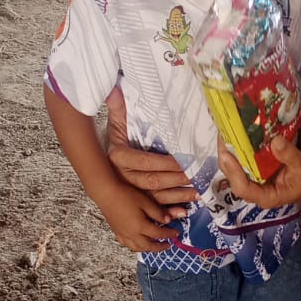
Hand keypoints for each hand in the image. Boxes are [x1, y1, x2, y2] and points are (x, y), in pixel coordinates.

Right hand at [99, 180, 178, 252]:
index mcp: (140, 226)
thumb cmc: (126, 194)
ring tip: (154, 246)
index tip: (176, 233)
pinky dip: (135, 246)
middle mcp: (131, 234)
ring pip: (136, 248)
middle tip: (168, 245)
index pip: (158, 234)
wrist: (106, 192)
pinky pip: (127, 244)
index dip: (169, 234)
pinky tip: (138, 242)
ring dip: (147, 249)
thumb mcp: (145, 202)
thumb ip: (158, 212)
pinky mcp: (116, 231)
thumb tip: (168, 221)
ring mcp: (122, 234)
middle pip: (147, 246)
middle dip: (159, 247)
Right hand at [106, 84, 196, 215]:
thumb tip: (115, 90)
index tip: (184, 160)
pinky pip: (155, 207)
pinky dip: (171, 209)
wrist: (103, 160)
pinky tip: (184, 210)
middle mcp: (123, 176)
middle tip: (197, 174)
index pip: (145, 162)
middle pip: (153, 181)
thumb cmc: (118, 137)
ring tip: (198, 191)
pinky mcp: (138, 200)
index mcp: (118, 157)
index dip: (165, 163)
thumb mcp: (117, 120)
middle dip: (177, 179)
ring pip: (156, 196)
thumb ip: (118, 107)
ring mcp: (131, 190)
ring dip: (178, 195)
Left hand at [218, 134, 300, 208]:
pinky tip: (238, 135)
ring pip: (237, 169)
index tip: (227, 154)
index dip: (233, 172)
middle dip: (227, 158)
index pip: (244, 188)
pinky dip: (241, 150)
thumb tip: (274, 141)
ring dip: (231, 152)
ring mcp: (258, 182)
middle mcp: (259, 191)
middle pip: (235, 178)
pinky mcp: (260, 172)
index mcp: (267, 196)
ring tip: (226, 132)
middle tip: (222, 136)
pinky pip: (246, 162)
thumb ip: (288, 155)